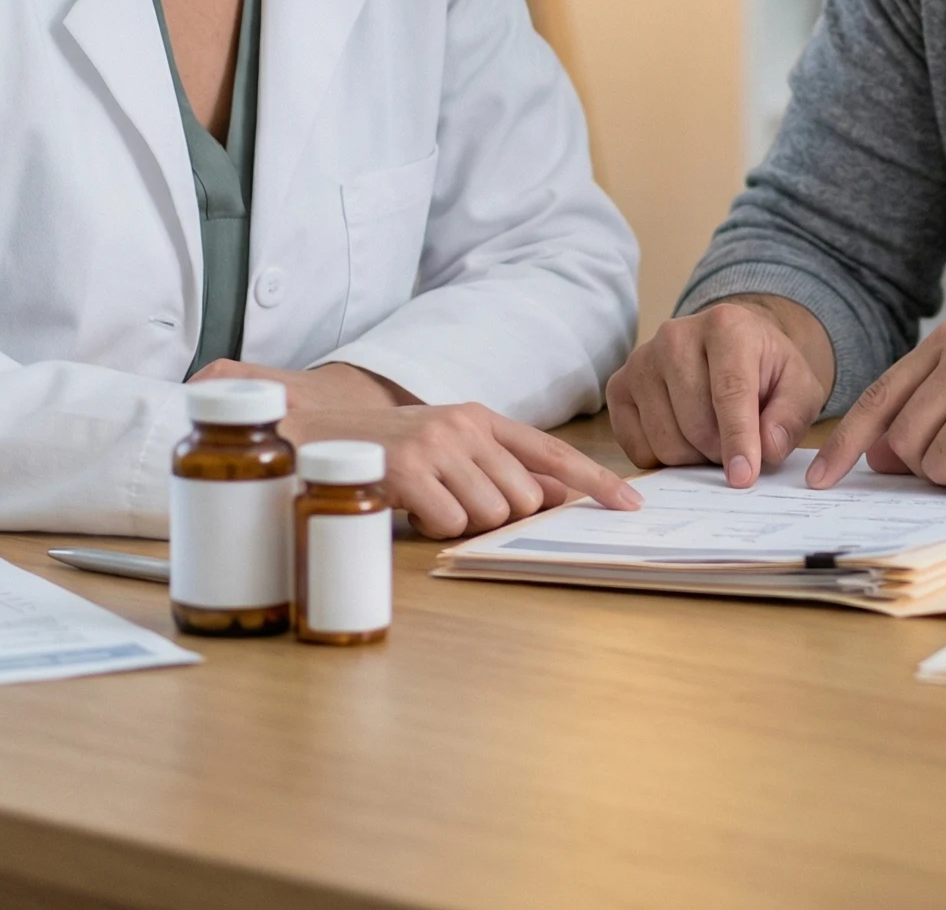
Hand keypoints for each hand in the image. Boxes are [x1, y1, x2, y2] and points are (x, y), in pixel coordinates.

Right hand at [194, 358, 640, 537]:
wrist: (313, 428)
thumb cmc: (384, 448)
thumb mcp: (448, 448)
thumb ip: (499, 467)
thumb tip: (554, 495)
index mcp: (482, 418)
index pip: (554, 450)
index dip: (595, 481)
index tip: (632, 506)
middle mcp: (465, 425)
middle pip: (521, 498)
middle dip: (496, 516)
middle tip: (453, 502)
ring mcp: (437, 445)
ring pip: (488, 514)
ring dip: (460, 522)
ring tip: (426, 501)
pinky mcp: (408, 468)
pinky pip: (448, 523)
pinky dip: (430, 528)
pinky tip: (407, 507)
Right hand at [606, 296, 834, 487]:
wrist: (731, 347)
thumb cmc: (765, 369)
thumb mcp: (798, 386)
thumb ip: (790, 416)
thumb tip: (768, 448)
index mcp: (725, 326)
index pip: (729, 391)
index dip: (738, 439)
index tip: (743, 477)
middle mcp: (675, 335)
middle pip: (695, 423)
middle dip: (720, 451)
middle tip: (737, 448)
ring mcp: (641, 360)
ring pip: (665, 440)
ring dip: (694, 457)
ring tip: (712, 438)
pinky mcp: (619, 386)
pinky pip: (638, 447)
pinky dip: (665, 459)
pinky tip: (684, 437)